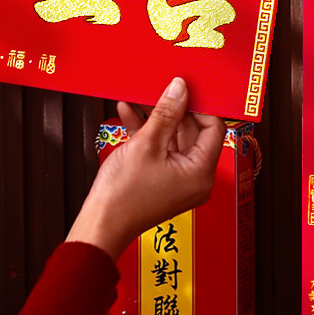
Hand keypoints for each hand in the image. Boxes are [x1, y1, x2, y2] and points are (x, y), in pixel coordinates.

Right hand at [66, 77, 222, 260]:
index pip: (213, 128)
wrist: (99, 225)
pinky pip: (160, 150)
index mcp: (201, 173)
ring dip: (157, 118)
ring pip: (173, 139)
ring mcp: (178, 180)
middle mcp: (195, 178)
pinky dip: (147, 132)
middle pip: (193, 132)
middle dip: (174, 109)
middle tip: (161, 90)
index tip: (184, 90)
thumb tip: (180, 89)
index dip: (199, 106)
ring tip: (141, 98)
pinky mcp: (161, 179)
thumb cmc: (123, 196)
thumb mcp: (146, 144)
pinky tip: (130, 113)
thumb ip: (166, 113)